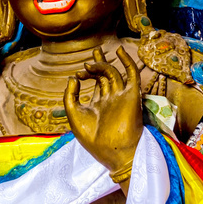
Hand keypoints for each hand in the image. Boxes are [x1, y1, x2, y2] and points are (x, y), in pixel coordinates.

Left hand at [64, 47, 142, 178]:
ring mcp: (121, 97)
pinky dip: (127, 62)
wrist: (113, 152)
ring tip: (92, 63)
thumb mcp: (74, 116)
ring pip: (114, 73)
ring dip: (103, 65)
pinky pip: (132, 75)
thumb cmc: (94, 140)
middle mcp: (111, 99)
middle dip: (99, 63)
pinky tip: (120, 51)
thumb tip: (72, 77)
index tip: (78, 75)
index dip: (87, 74)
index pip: (96, 83)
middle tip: (94, 53)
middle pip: (106, 75)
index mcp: (99, 105)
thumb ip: (70, 96)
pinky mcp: (132, 96)